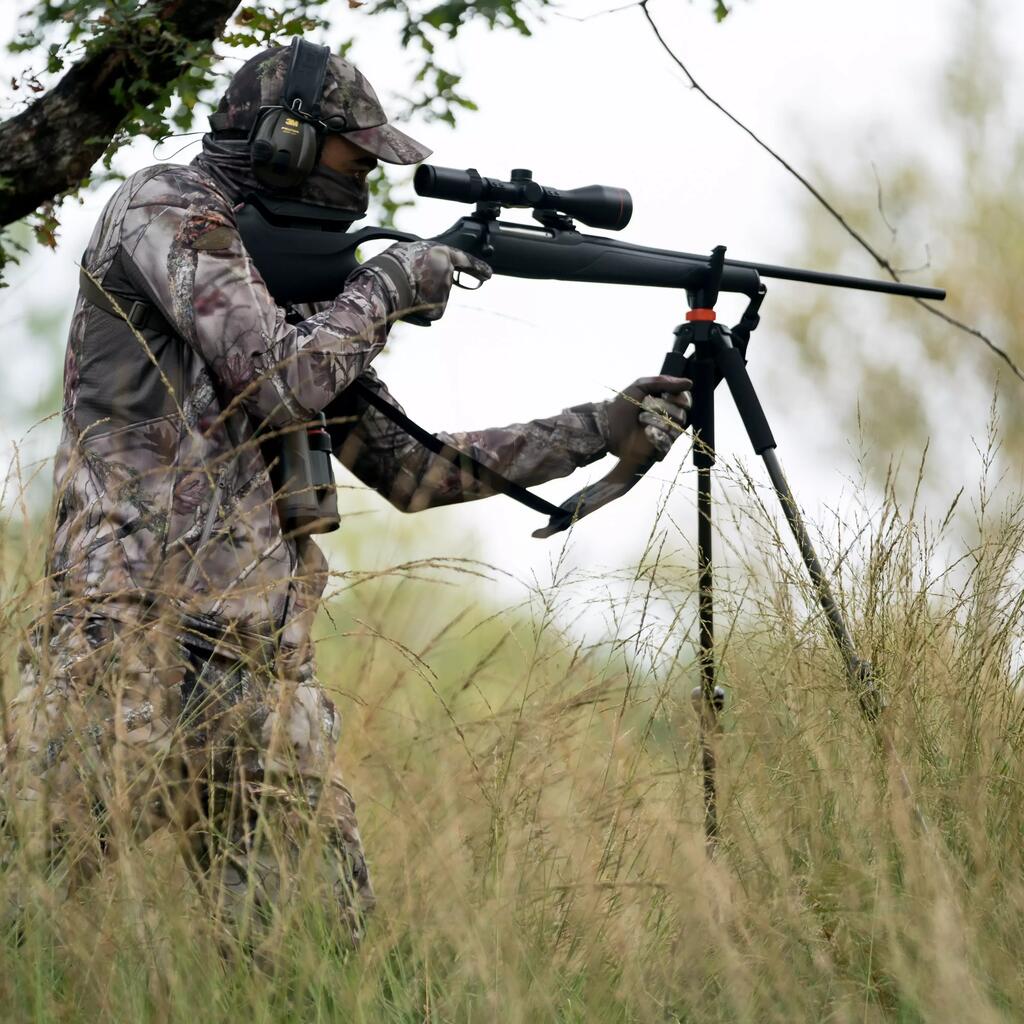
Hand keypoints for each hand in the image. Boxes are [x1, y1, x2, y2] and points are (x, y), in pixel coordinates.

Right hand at [358, 241, 491, 322]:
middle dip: (432, 285)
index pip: (466, 261)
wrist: (385, 283)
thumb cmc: (392, 263)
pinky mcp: (439, 310)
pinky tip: (409, 303)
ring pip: (435, 298)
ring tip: (405, 290)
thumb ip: (426, 257)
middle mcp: (449, 273)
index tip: (489, 274)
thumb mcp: (410, 249)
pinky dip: (420, 310)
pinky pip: (430, 311)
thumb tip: (425, 266)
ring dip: (422, 296)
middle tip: (414, 284)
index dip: (478, 268)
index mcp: (443, 254)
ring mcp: (445, 292)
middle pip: (443, 282)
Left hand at [604, 375, 691, 464]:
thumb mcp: (641, 385)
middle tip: (646, 407)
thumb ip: (664, 382)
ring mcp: (663, 437)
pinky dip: (656, 437)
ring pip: (676, 430)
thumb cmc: (622, 404)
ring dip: (657, 422)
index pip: (685, 402)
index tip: (667, 395)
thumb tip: (689, 383)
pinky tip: (644, 432)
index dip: (680, 399)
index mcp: (666, 405)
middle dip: (664, 409)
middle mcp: (667, 421)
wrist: (606, 425)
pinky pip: (667, 444)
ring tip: (641, 420)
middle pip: (682, 416)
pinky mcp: (657, 451)